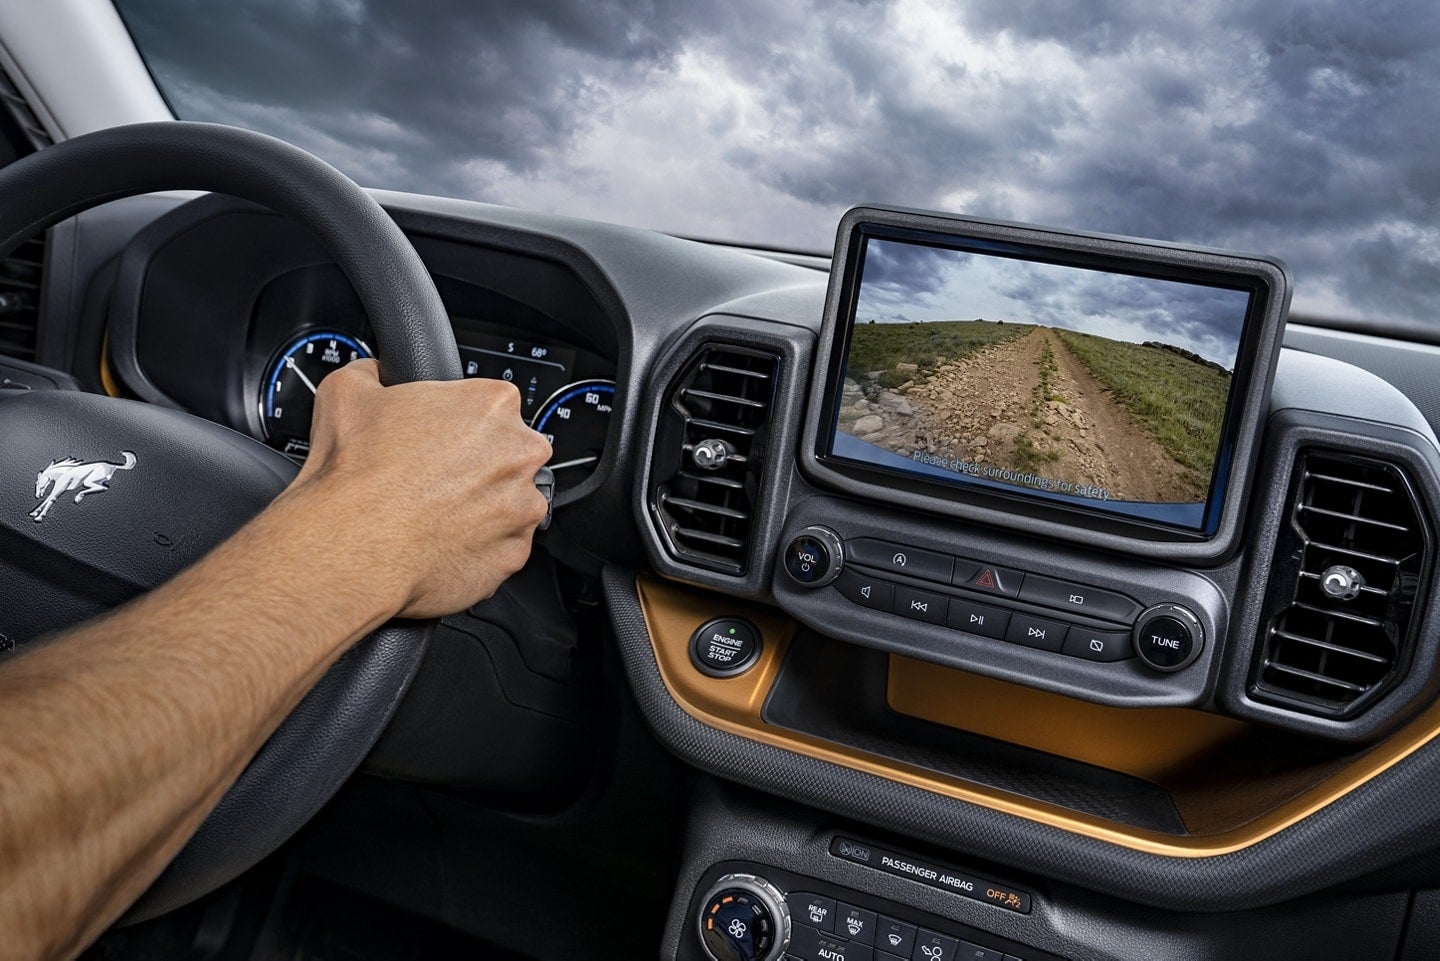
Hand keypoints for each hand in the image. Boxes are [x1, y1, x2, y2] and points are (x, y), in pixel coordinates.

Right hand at [281, 359, 553, 618]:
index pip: (492, 403)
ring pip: (511, 501)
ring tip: (434, 513)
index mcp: (491, 405)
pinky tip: (442, 542)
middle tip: (433, 476)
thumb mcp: (346, 391)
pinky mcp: (516, 553)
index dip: (460, 420)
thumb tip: (376, 373)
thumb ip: (374, 372)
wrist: (351, 547)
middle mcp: (519, 453)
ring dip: (482, 505)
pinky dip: (480, 546)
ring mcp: (523, 506)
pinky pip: (504, 545)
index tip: (440, 436)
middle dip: (478, 463)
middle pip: (509, 451)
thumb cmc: (355, 476)